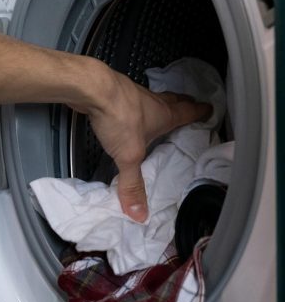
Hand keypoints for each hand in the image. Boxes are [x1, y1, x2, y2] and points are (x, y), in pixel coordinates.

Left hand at [73, 63, 210, 221]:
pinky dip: (132, 105)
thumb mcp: (129, 156)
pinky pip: (128, 98)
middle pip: (174, 100)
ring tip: (158, 112)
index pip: (190, 111)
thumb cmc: (119, 117)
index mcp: (165, 114)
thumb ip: (133, 185)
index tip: (209, 110)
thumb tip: (140, 214)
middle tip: (189, 105)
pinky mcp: (113, 92)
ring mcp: (132, 94)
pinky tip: (124, 112)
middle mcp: (152, 101)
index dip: (201, 112)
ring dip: (157, 104)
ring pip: (151, 99)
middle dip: (183, 104)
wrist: (91, 88)